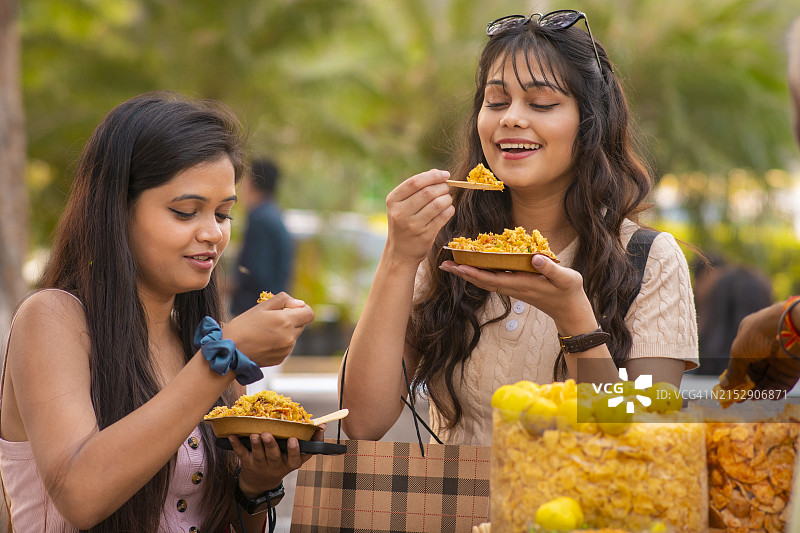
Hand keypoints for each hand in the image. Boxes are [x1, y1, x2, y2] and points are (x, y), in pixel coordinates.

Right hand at [223, 292, 314, 367]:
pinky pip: (286, 347)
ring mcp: (286, 350)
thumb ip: (283, 300)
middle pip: (301, 324)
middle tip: (271, 319)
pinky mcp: (281, 359)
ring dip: (285, 331)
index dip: (302, 308)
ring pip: (293, 336)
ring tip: (264, 332)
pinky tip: (263, 342)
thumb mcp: (261, 307)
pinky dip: (279, 342)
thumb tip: (300, 304)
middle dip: (291, 319)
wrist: (230, 352)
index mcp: (286, 321)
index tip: (290, 308)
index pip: (309, 313)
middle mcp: (290, 337)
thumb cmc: (243, 326)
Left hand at [231, 424, 324, 497]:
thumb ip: (310, 442)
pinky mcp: (247, 463)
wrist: (260, 483)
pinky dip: (236, 445)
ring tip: (255, 435)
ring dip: (256, 444)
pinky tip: (233, 436)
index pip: (295, 459)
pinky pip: (242, 453)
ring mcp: (260, 465)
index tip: (293, 440)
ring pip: (258, 455)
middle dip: (271, 445)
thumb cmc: (282, 463)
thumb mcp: (296, 457)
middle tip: (268, 434)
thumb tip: (323, 425)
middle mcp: (275, 466)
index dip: (294, 450)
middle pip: (274, 456)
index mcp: (289, 464)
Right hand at [385, 169, 453, 265]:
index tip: (444, 174)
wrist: (400, 253)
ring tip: (447, 199)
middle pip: (428, 192)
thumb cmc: (404, 223)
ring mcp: (413, 225)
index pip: (414, 182)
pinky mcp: (425, 236)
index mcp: (393, 201)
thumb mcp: (402, 205)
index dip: (432, 176)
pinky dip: (449, 210)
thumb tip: (437, 172)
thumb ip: (417, 188)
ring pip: (438, 204)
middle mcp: (400, 213)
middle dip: (442, 187)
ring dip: (447, 198)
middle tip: (446, 187)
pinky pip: (443, 217)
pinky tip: (448, 209)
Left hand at [438, 254, 596, 334]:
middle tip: (442, 264)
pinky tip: (475, 265)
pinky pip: (493, 278)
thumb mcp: (565, 278)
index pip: (490, 279)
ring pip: (485, 280)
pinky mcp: (516, 285)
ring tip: (452, 263)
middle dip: (462, 272)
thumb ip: (550, 268)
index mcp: (521, 284)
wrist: (570, 311)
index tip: (456, 266)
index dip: (472, 272)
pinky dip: (480, 272)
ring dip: (468, 272)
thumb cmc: (569, 293)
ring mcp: (513, 287)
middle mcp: (512, 287)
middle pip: (481, 280)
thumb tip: (534, 258)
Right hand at [723, 302, 799, 391]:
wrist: (790, 329)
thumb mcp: (739, 352)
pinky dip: (776, 391)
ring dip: (760, 390)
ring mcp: (779, 358)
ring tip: (754, 398)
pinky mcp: (792, 367)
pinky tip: (769, 396)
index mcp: (748, 339)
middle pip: (754, 372)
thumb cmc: (759, 334)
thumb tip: (724, 386)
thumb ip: (733, 371)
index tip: (730, 389)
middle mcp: (764, 349)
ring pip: (768, 379)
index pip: (740, 361)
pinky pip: (783, 382)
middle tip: (740, 398)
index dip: (735, 375)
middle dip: (747, 386)